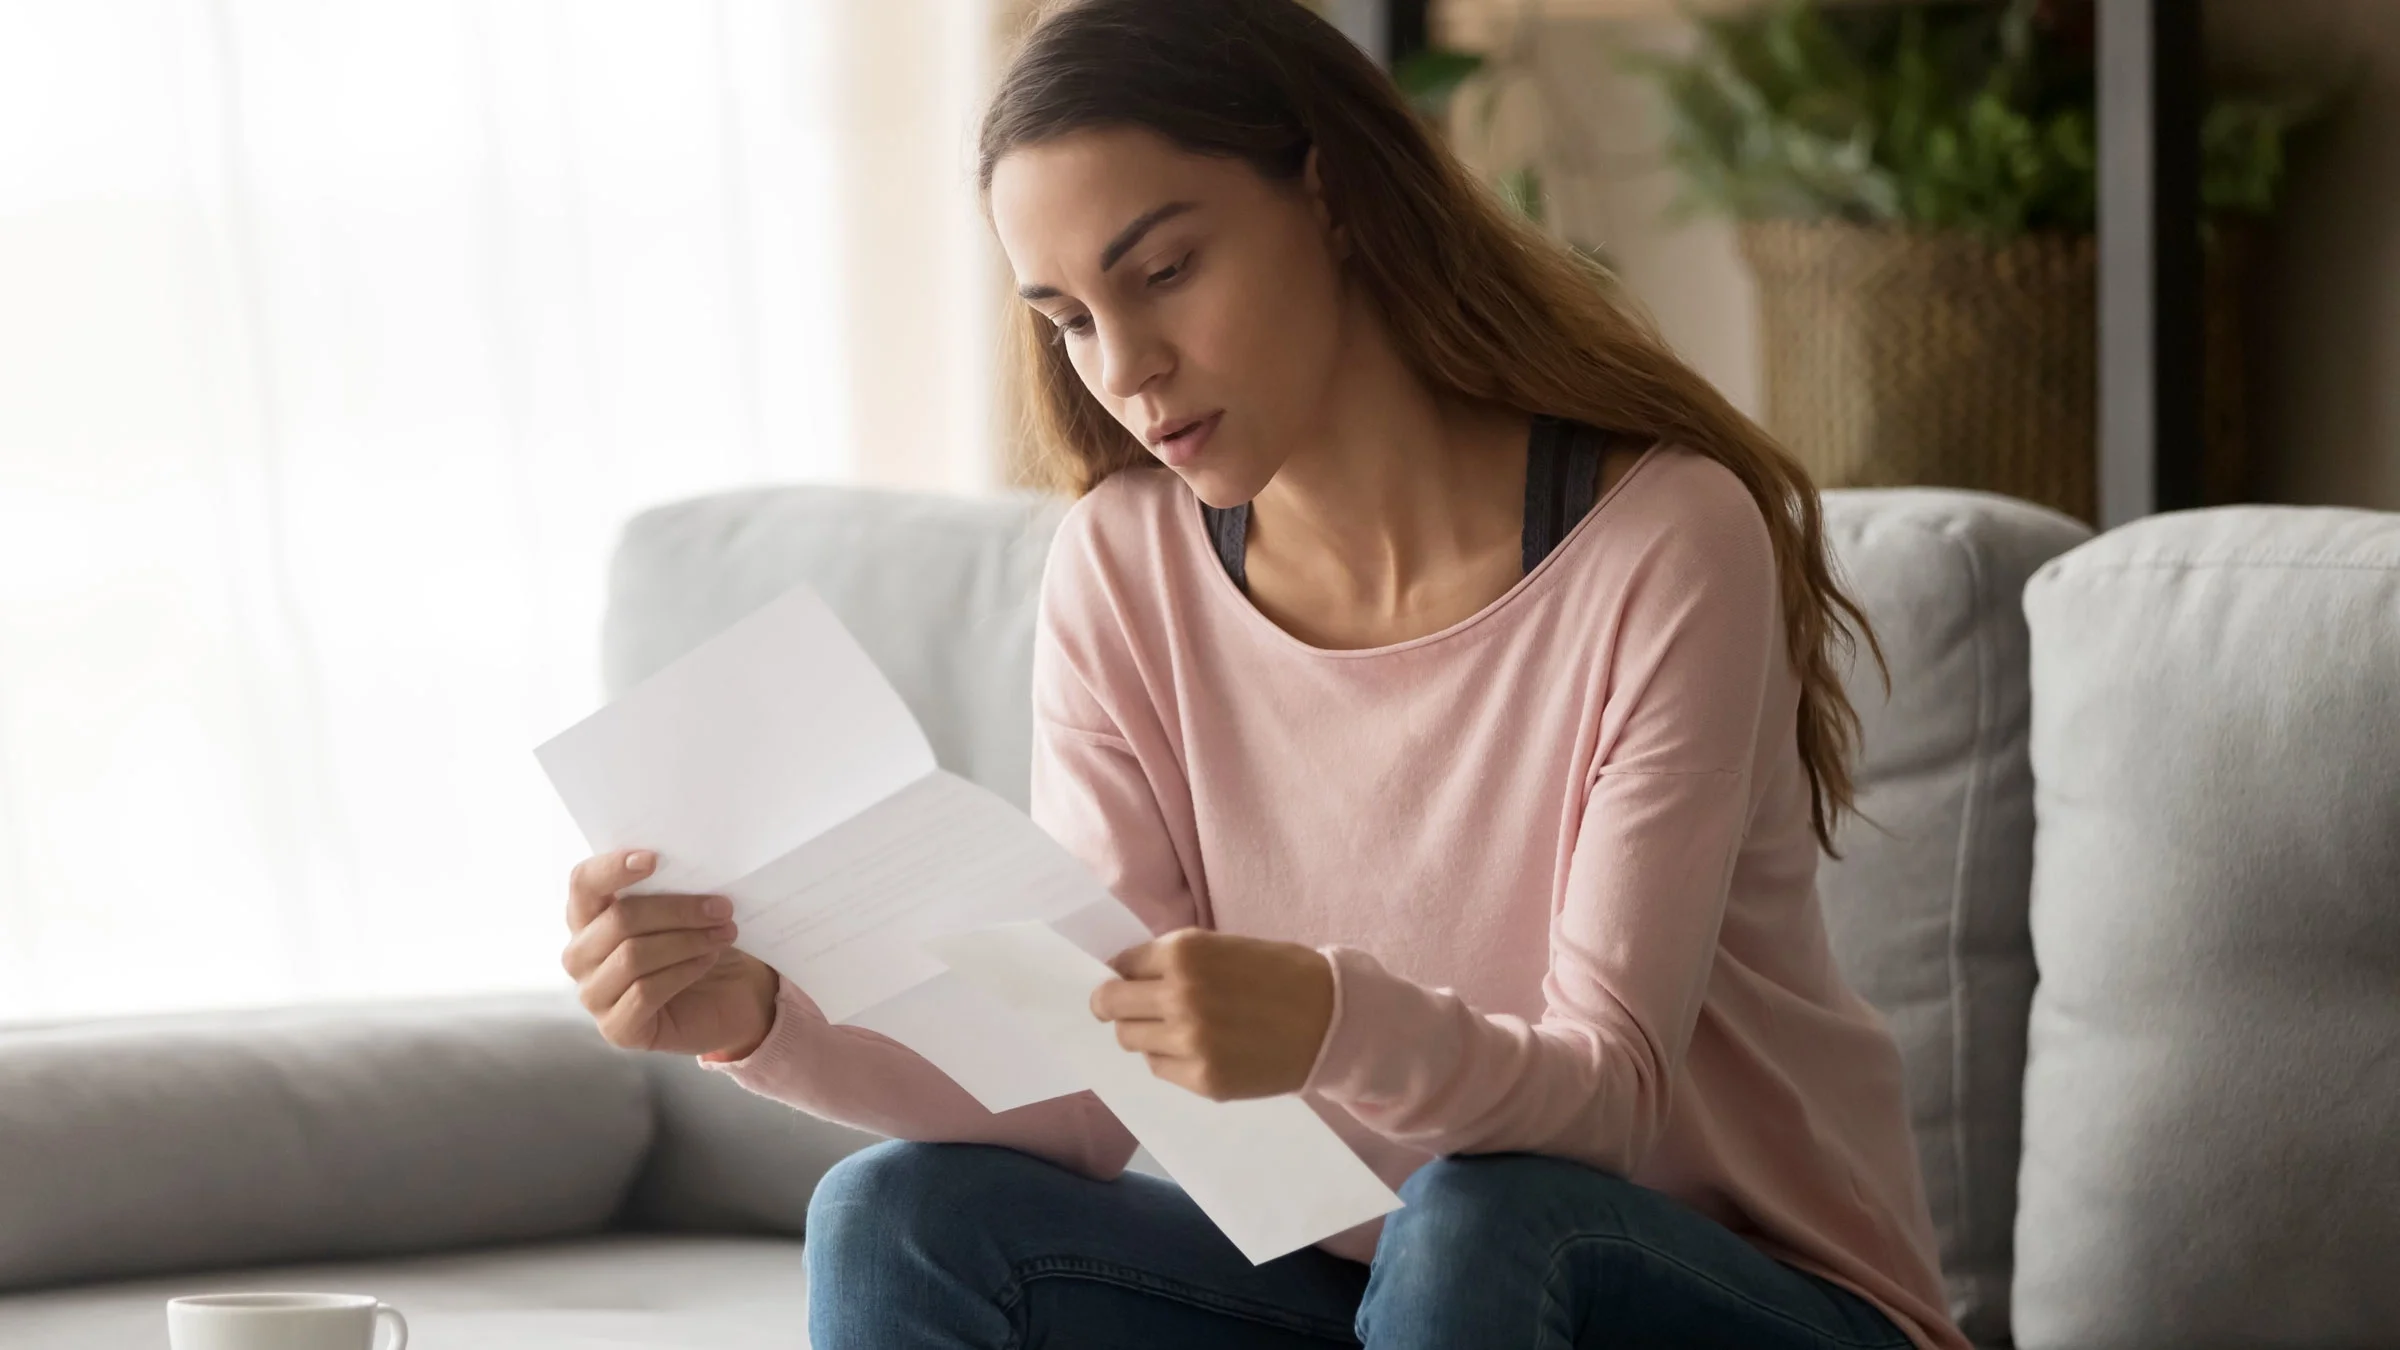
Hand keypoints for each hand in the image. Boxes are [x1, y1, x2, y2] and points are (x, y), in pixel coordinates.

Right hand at [562, 849, 778, 1059]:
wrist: (731, 997)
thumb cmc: (699, 944)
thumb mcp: (685, 910)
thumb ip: (671, 886)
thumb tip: (686, 862)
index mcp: (588, 916)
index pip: (584, 883)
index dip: (613, 868)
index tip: (654, 859)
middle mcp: (580, 955)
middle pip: (618, 919)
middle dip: (676, 909)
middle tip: (721, 906)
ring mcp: (594, 995)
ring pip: (633, 956)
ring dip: (687, 940)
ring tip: (724, 932)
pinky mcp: (616, 1028)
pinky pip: (646, 991)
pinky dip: (683, 971)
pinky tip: (708, 960)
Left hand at [1089, 928, 1334, 1100]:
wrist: (1333, 1019)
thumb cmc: (1280, 975)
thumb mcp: (1225, 946)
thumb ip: (1177, 959)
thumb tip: (1125, 975)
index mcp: (1185, 953)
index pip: (1121, 965)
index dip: (1125, 973)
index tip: (1131, 980)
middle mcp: (1180, 996)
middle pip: (1112, 1005)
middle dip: (1116, 1005)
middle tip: (1128, 1009)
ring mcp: (1190, 1042)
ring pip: (1131, 1040)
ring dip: (1146, 1033)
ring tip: (1178, 1028)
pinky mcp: (1203, 1079)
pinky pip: (1159, 1068)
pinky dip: (1171, 1059)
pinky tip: (1200, 1048)